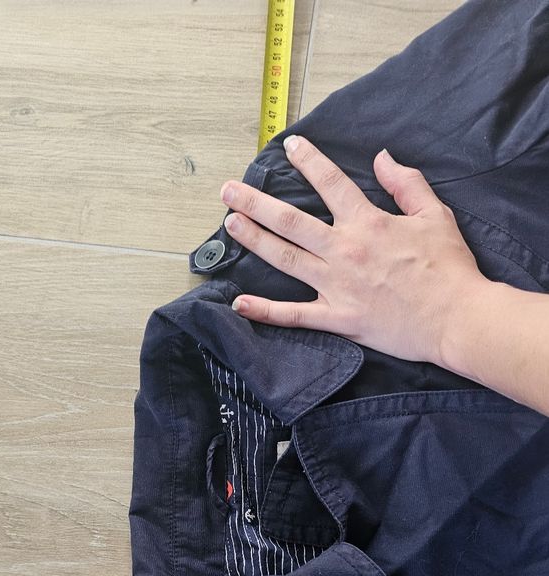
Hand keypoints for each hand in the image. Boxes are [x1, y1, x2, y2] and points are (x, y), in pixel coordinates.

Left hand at [219, 136, 489, 366]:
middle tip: (228, 190)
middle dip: (256, 202)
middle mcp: (344, 251)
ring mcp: (337, 286)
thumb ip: (406, 184)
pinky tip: (239, 303)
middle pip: (290, 221)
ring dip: (254, 240)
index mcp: (367, 223)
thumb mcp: (434, 215)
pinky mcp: (338, 318)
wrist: (457, 317)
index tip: (289, 147)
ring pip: (285, 258)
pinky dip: (265, 311)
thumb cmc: (449, 268)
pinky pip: (294, 316)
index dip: (308, 161)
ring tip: (229, 224)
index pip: (330, 183)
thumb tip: (382, 157)